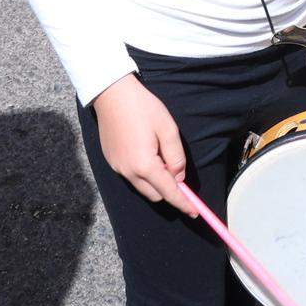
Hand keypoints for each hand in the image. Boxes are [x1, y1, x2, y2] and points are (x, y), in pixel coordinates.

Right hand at [91, 75, 191, 210]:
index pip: (168, 192)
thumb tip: (179, 177)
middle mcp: (128, 172)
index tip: (194, 212)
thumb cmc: (142, 108)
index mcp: (144, 165)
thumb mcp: (168, 129)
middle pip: (155, 194)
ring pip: (142, 187)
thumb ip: (176, 157)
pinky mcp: (111, 161)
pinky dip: (143, 173)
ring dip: (155, 181)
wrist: (111, 94)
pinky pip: (131, 176)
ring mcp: (117, 168)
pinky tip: (146, 152)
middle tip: (176, 170)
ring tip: (160, 155)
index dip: (183, 203)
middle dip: (169, 190)